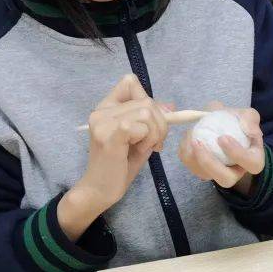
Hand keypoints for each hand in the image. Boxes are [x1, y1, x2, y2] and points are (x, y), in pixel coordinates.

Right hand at [58, 75, 168, 239]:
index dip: (148, 100)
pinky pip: (141, 127)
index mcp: (106, 107)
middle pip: (147, 101)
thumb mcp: (140, 136)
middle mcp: (101, 110)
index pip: (130, 82)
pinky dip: (147, 139)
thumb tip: (171, 106)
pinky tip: (139, 150)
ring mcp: (103, 122)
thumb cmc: (120, 165)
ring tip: (144, 148)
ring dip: (155, 133)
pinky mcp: (109, 136)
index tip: (149, 122)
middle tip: (152, 144)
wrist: (101, 189)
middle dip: (160, 123)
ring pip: (147, 112)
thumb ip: (152, 118)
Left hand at [178, 102, 264, 195]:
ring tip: (190, 138)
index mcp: (252, 159)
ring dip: (194, 158)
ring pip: (205, 175)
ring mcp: (217, 174)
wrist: (224, 125)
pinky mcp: (202, 170)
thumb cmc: (239, 123)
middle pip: (226, 179)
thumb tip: (248, 128)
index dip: (237, 154)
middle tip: (199, 142)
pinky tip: (187, 139)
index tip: (222, 137)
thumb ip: (250, 119)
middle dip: (211, 164)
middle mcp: (236, 172)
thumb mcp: (248, 116)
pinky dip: (186, 154)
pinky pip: (192, 167)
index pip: (251, 163)